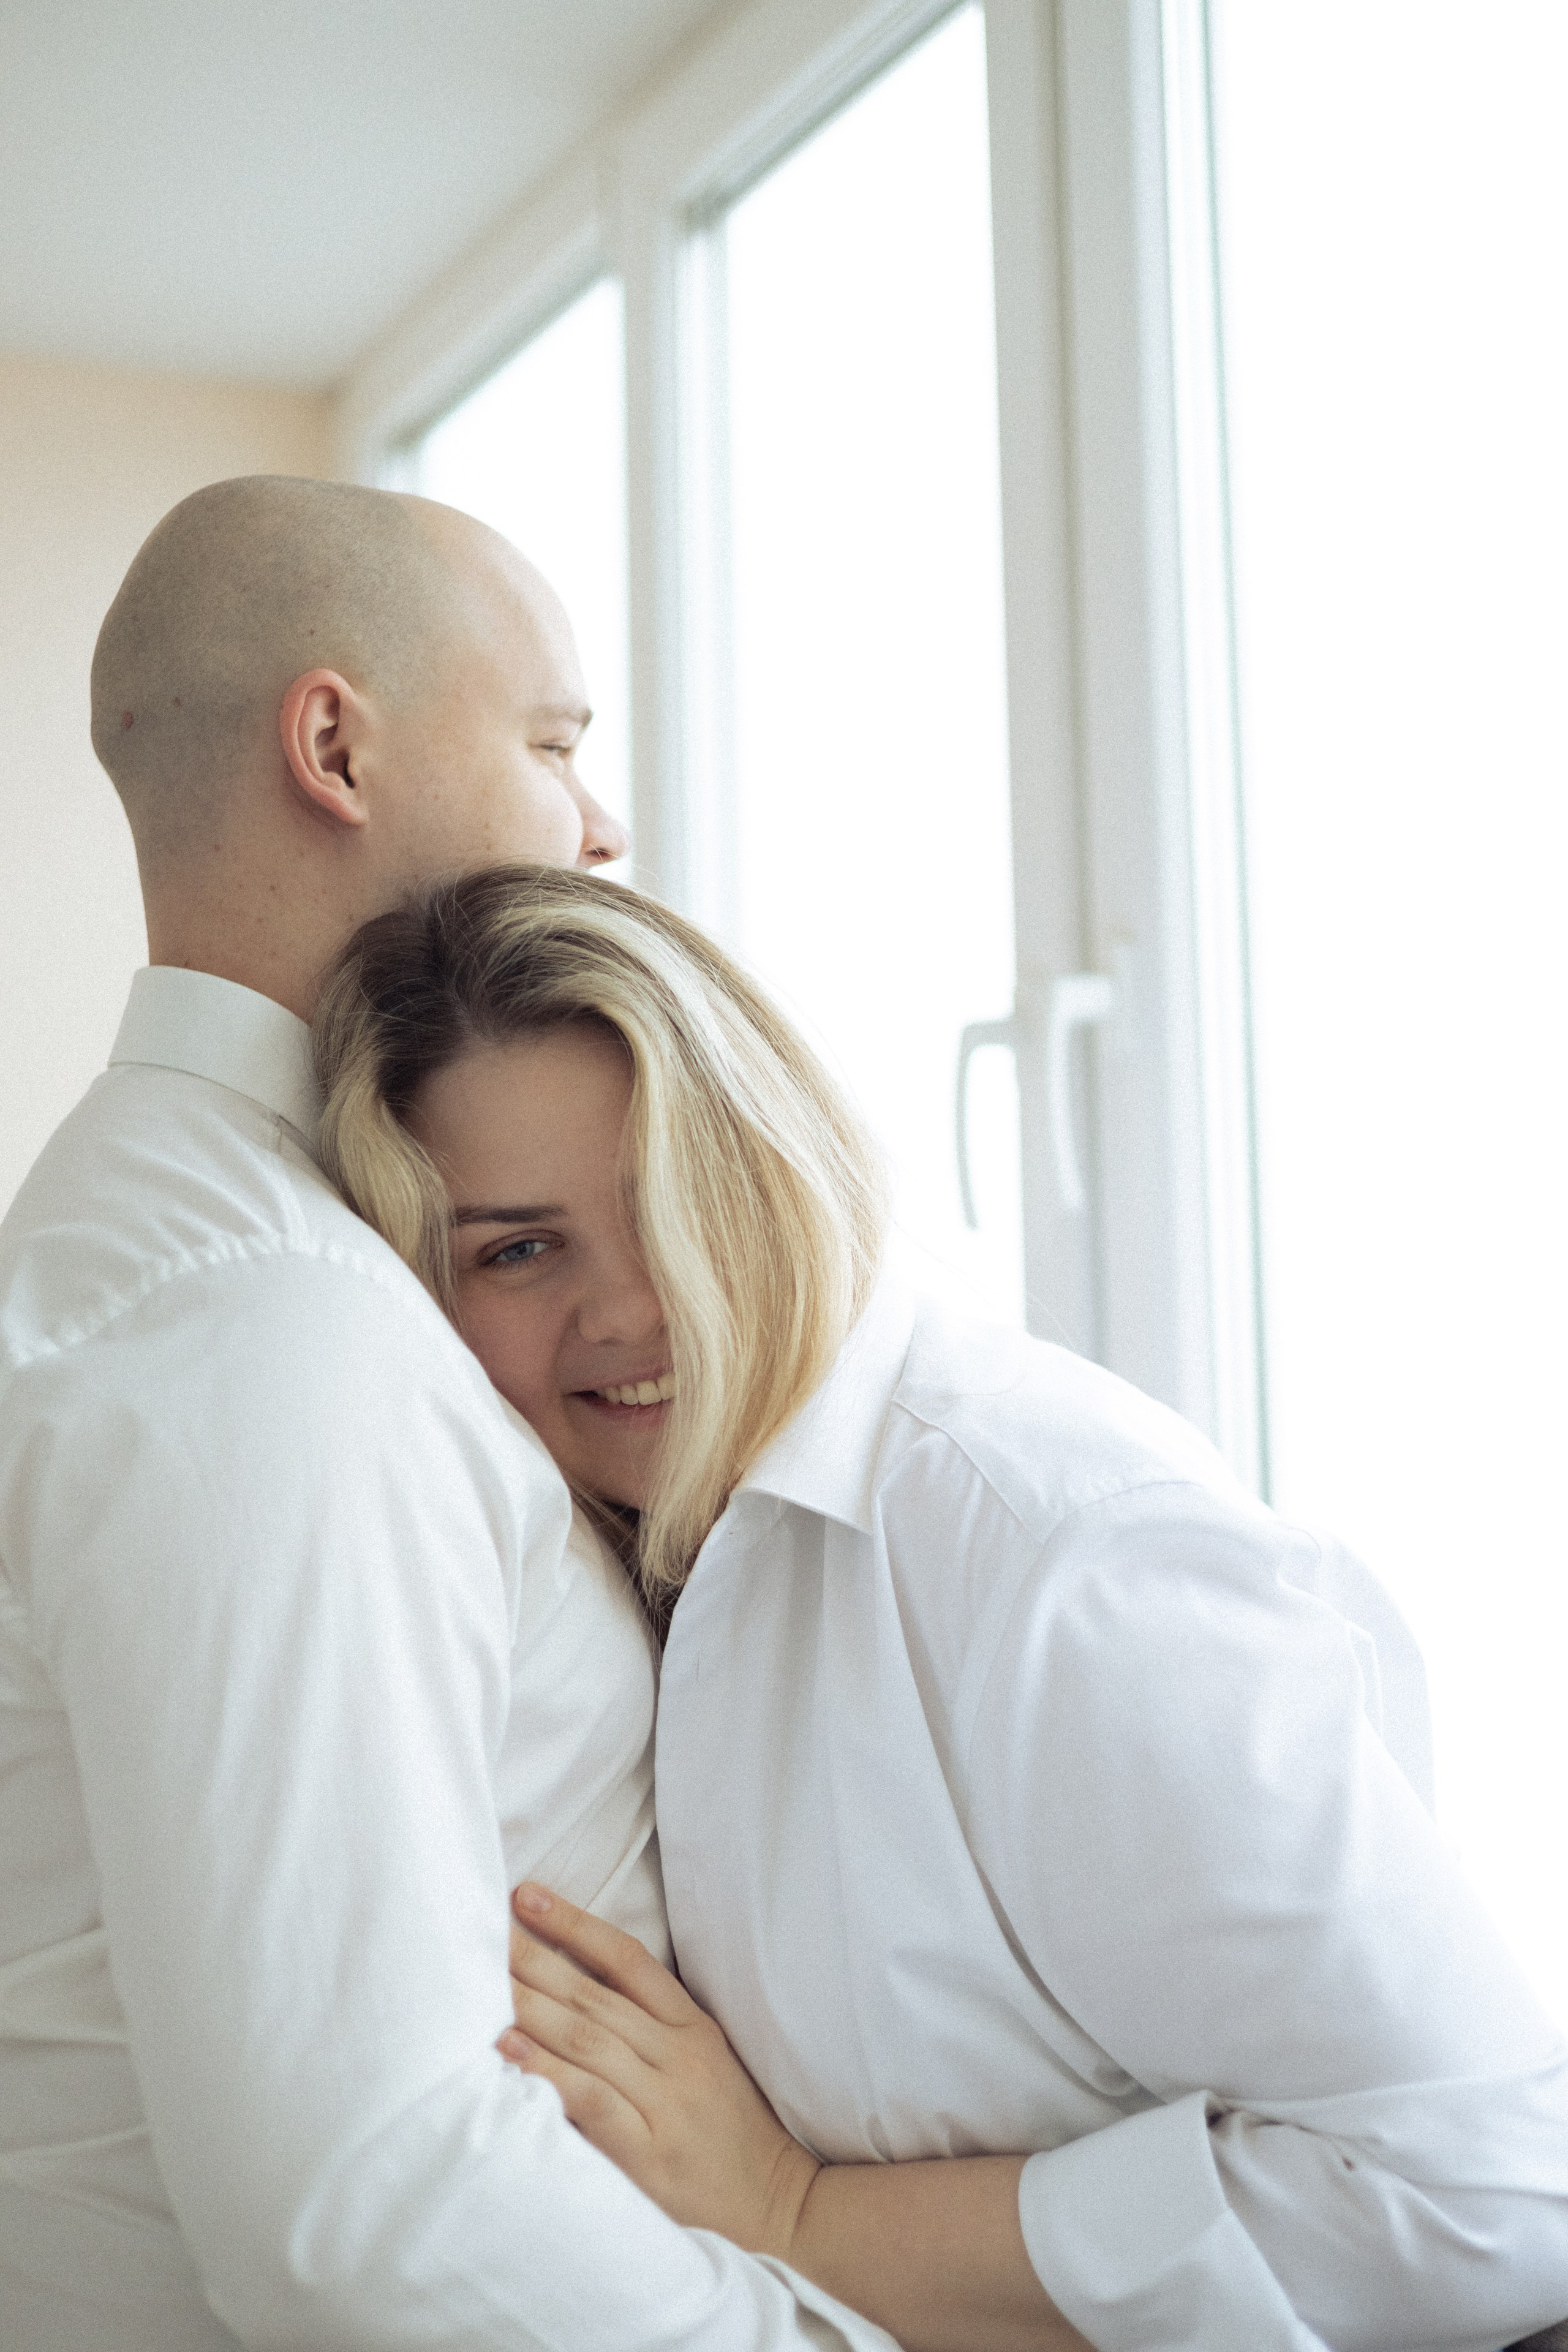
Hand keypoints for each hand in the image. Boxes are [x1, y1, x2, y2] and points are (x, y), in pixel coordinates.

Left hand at [500, 1883, 820, 2257]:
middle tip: (480, 1929)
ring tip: (480, 1978)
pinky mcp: (649, 2153)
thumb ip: (651, 2030)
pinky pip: (592, 2101)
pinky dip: (548, 2073)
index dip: (574, 1923)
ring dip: (529, 2005)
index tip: (525, 1895)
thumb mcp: (705, 2064)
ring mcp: (664, 2103)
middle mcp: (677, 2056)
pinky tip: (510, 2052)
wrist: (781, 2208)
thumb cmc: (730, 2135)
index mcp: (691, 2028)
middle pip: (593, 1996)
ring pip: (587, 2039)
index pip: (627, 1960)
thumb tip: (568, 1994)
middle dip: (532, 1958)